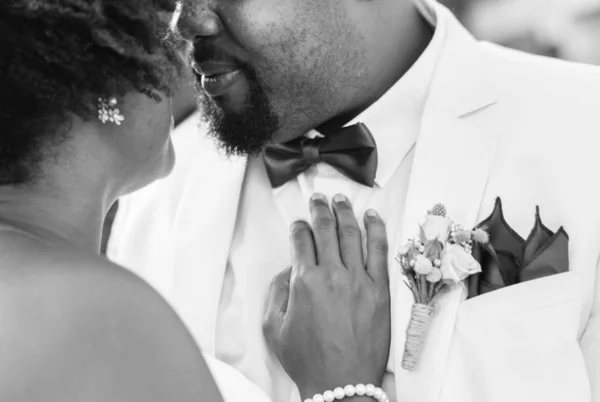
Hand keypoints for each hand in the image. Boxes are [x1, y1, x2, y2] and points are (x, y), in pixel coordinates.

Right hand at [263, 194, 390, 399]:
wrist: (343, 384)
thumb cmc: (308, 360)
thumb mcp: (274, 328)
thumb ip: (277, 292)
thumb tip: (288, 269)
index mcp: (304, 282)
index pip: (301, 240)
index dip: (298, 227)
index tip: (299, 224)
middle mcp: (332, 274)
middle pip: (326, 230)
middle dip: (319, 209)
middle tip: (318, 198)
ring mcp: (359, 280)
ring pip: (352, 234)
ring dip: (344, 213)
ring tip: (340, 200)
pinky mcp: (380, 290)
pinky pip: (379, 251)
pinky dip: (376, 230)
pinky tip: (372, 217)